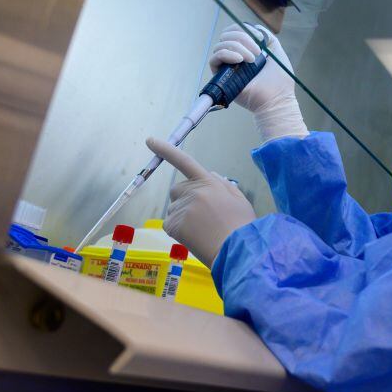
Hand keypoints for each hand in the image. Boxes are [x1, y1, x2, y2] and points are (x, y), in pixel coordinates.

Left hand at [146, 137, 256, 266]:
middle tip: (201, 215)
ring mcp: (182, 208)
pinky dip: (178, 230)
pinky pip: (170, 224)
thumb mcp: (239, 199)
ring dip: (183, 216)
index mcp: (209, 183)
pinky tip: (194, 237)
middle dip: (184, 198)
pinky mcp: (174, 224)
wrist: (237, 250)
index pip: (185, 161)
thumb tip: (210, 174)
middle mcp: (192, 192)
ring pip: (174, 209)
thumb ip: (223, 184)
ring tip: (202, 230)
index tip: (150, 141)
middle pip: (177, 190)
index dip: (166, 150)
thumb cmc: (242, 226)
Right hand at [208, 24, 294, 112]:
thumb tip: (253, 28)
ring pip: (221, 45)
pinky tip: (239, 60)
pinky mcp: (221, 76)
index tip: (259, 39)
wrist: (276, 99)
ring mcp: (227, 66)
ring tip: (252, 60)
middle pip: (227, 35)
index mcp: (246, 49)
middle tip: (257, 52)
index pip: (235, 31)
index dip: (244, 29)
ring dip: (238, 47)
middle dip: (243, 38)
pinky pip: (215, 58)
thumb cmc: (279, 79)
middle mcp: (235, 56)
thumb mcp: (276, 50)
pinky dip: (226, 54)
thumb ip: (267, 36)